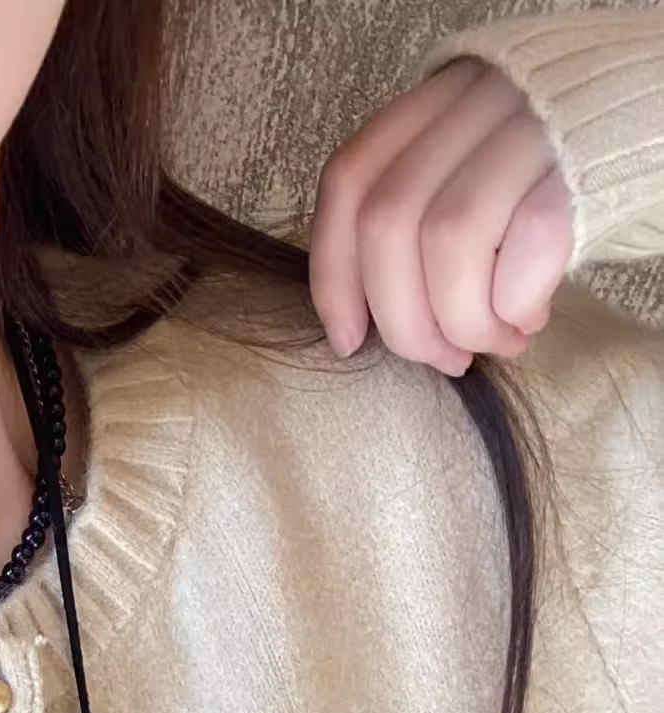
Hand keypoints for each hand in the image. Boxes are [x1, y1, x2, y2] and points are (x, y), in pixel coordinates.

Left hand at [309, 54, 575, 376]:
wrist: (657, 127)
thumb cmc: (554, 180)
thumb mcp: (475, 178)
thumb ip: (417, 222)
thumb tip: (367, 323)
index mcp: (437, 101)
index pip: (349, 181)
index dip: (333, 273)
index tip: (349, 340)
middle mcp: (476, 100)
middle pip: (388, 221)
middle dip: (404, 320)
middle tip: (444, 358)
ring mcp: (530, 124)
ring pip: (448, 237)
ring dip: (462, 320)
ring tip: (494, 341)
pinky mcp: (582, 163)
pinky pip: (525, 242)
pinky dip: (512, 302)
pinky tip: (527, 319)